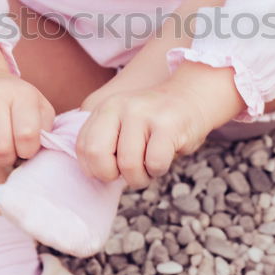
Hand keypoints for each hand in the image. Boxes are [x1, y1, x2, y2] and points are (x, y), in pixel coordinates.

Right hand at [0, 69, 55, 166]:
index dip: (27, 151)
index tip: (25, 147)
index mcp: (21, 93)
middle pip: (0, 148)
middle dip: (6, 157)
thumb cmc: (13, 102)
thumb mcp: (37, 108)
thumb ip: (45, 132)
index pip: (27, 136)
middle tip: (6, 148)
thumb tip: (37, 156)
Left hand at [75, 84, 210, 188]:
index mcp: (105, 108)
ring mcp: (143, 114)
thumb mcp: (123, 121)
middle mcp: (120, 106)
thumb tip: (94, 174)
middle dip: (110, 175)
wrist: (192, 97)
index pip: (82, 147)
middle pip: (97, 154)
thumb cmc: (155, 121)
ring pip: (128, 164)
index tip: (113, 168)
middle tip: (126, 173)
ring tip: (149, 167)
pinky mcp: (167, 124)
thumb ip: (105, 140)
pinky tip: (164, 158)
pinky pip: (154, 163)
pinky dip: (159, 170)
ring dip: (140, 177)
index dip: (96, 168)